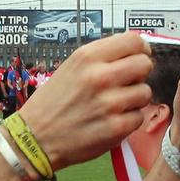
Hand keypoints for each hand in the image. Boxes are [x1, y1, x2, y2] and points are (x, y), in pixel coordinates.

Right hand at [10, 33, 151, 170]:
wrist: (34, 139)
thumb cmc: (52, 103)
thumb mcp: (70, 67)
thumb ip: (100, 58)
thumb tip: (133, 51)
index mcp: (88, 57)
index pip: (134, 41)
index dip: (140, 49)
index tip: (137, 57)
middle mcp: (100, 76)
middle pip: (145, 65)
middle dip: (139, 74)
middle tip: (126, 84)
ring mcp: (110, 103)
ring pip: (145, 93)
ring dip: (134, 100)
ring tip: (114, 106)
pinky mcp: (116, 128)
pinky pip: (138, 117)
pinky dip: (128, 121)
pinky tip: (110, 122)